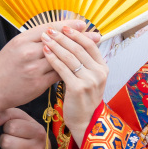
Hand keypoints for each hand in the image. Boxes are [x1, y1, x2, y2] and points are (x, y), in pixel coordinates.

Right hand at [0, 20, 89, 124]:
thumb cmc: (3, 67)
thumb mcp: (14, 46)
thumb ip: (33, 40)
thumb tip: (53, 31)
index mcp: (22, 40)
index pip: (49, 28)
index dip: (68, 25)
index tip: (82, 23)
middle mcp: (29, 52)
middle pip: (59, 41)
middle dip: (79, 37)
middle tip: (95, 34)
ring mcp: (34, 68)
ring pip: (61, 58)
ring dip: (78, 54)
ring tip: (92, 50)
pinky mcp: (38, 84)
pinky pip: (58, 74)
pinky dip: (69, 69)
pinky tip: (80, 67)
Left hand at [40, 26, 107, 145]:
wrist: (84, 122)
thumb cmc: (82, 98)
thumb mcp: (89, 77)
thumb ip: (84, 61)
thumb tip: (75, 38)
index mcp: (102, 67)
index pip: (89, 44)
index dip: (76, 34)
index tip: (63, 26)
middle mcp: (99, 73)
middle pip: (78, 48)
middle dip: (62, 37)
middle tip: (49, 29)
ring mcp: (89, 81)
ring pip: (70, 57)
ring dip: (56, 44)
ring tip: (45, 37)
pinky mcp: (78, 88)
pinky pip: (62, 69)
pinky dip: (53, 58)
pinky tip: (45, 51)